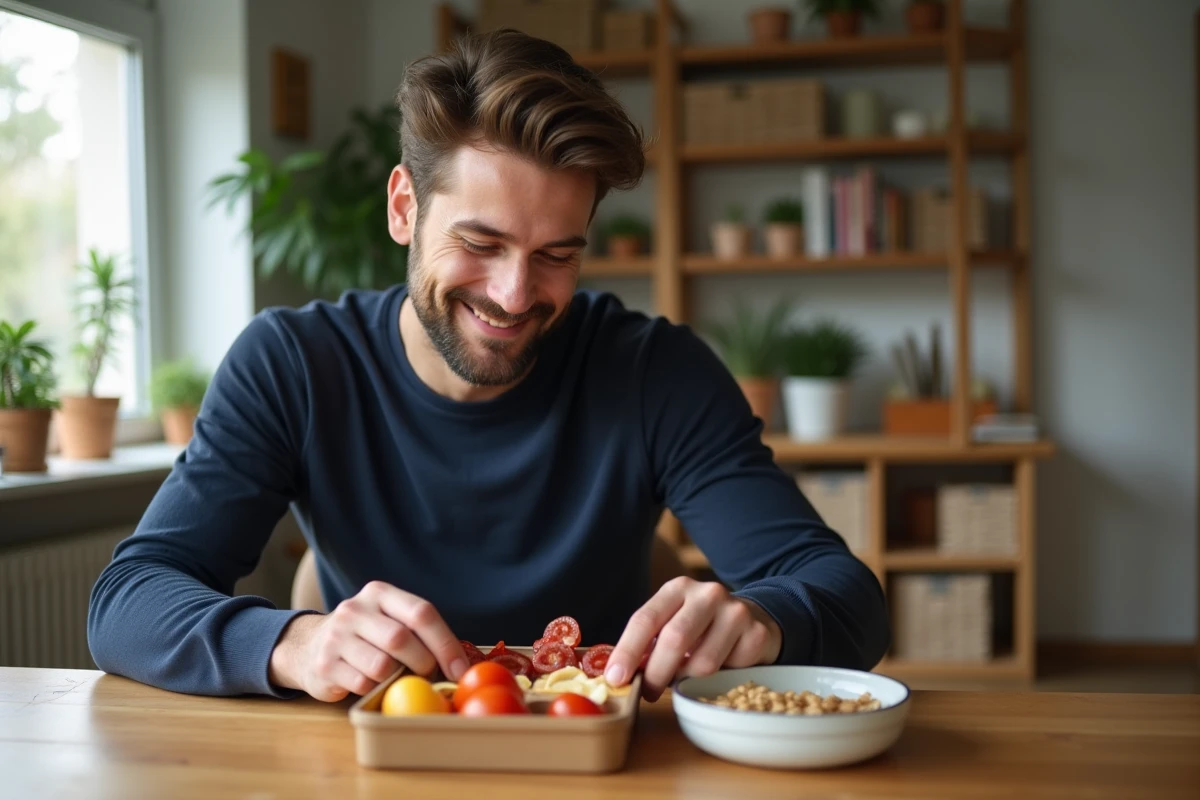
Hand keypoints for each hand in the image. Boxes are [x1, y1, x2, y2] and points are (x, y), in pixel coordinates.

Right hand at [268, 581, 467, 701]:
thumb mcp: (387, 620)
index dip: (445, 643)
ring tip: (395, 677)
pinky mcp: (324, 664)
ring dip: (396, 679)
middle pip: (401, 639)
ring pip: (381, 665)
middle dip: (423, 663)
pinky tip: (369, 682)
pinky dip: (374, 689)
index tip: (459, 669)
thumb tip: (459, 663)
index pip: (421, 613)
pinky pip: (362, 683)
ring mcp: (336, 636)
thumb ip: (417, 631)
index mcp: (380, 593)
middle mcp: (356, 609)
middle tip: (429, 675)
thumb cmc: (364, 636)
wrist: (307, 646)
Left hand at [604, 577, 782, 700]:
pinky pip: (729, 672)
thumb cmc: (702, 627)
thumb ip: (649, 643)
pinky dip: (719, 679)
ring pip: (702, 663)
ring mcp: (735, 612)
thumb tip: (619, 673)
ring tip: (688, 674)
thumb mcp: (673, 622)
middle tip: (647, 693)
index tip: (615, 677)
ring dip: (689, 679)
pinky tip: (721, 667)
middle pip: (674, 639)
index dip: (627, 651)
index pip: (646, 619)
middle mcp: (707, 594)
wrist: (754, 618)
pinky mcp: (756, 633)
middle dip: (655, 673)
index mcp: (678, 588)